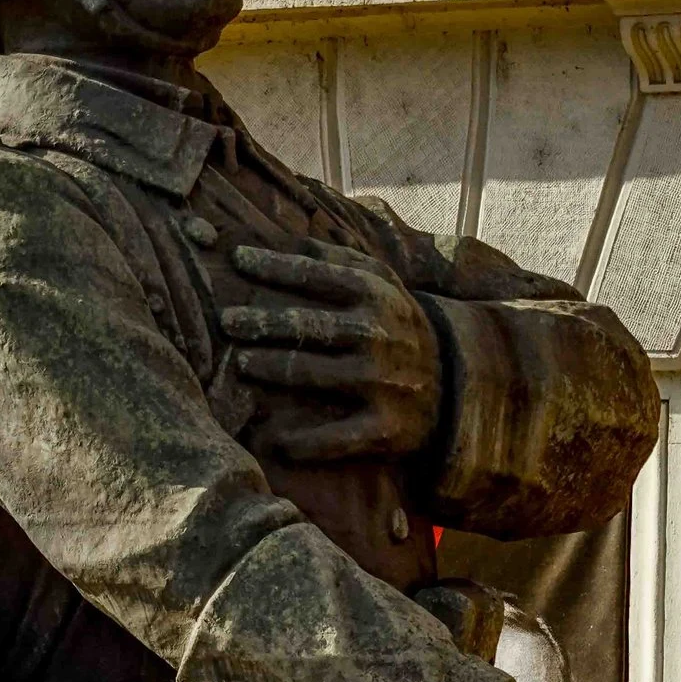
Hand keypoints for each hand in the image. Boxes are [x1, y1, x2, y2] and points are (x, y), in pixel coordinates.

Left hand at [220, 240, 440, 461]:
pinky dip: (304, 441)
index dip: (272, 266)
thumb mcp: (382, 282)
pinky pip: (337, 438)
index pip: (314, 275)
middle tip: (226, 322)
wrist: (454, 380)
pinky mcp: (384, 427)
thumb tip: (291, 239)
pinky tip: (273, 439)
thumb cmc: (397, 323)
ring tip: (240, 363)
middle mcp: (377, 335)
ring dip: (271, 369)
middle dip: (262, 323)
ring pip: (313, 375)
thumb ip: (339, 258)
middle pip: (307, 325)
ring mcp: (381, 383)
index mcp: (374, 294)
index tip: (236, 259)